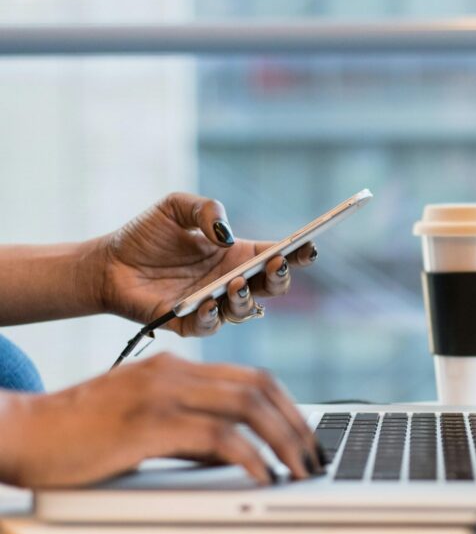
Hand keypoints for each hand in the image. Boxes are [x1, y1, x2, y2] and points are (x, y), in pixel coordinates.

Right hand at [0, 353, 322, 487]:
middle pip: (259, 387)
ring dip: (283, 440)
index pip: (252, 376)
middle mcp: (174, 372)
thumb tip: (236, 454)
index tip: (306, 436)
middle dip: (296, 424)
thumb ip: (190, 430)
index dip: (288, 406)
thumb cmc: (79, 434)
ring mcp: (162, 394)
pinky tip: (263, 476)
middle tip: (314, 457)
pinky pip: (217, 437)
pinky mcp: (148, 424)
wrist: (21, 432)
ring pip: (247, 406)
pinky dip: (249, 457)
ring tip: (300, 470)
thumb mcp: (145, 423)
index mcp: (176, 368)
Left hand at [96, 192, 317, 335]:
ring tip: (236, 283)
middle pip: (272, 288)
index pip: (277, 256)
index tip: (308, 245)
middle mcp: (231, 282)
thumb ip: (205, 209)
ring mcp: (213, 305)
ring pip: (245, 311)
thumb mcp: (176, 207)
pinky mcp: (188, 323)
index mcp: (237, 255)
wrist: (107, 263)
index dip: (297, 253)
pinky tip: (208, 302)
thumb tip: (226, 234)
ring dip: (246, 298)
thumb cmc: (145, 235)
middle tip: (276, 264)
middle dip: (280, 278)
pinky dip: (212, 317)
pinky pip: (209, 326)